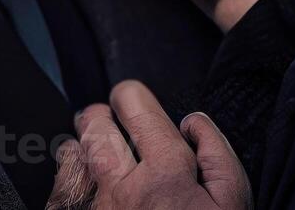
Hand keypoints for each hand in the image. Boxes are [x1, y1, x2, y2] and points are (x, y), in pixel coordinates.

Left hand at [50, 80, 251, 209]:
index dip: (131, 96)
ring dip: (79, 145)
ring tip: (85, 141)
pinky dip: (66, 179)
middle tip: (103, 113)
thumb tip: (193, 122)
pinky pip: (60, 194)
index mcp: (164, 178)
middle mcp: (121, 192)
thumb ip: (217, 157)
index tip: (129, 96)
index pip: (140, 113)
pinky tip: (75, 178)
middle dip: (99, 115)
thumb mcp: (234, 207)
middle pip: (97, 130)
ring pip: (72, 160)